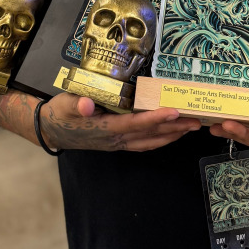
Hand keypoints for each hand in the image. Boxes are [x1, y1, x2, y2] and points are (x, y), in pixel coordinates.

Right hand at [39, 93, 200, 152]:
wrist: (51, 131)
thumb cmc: (60, 114)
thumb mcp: (64, 105)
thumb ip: (76, 104)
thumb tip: (86, 104)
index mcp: (105, 129)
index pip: (135, 124)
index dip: (155, 119)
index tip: (174, 112)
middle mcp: (115, 139)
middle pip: (149, 135)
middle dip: (174, 128)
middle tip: (196, 121)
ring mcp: (118, 143)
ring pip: (150, 141)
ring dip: (172, 135)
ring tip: (191, 127)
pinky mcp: (118, 143)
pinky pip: (144, 143)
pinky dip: (161, 138)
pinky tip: (172, 133)